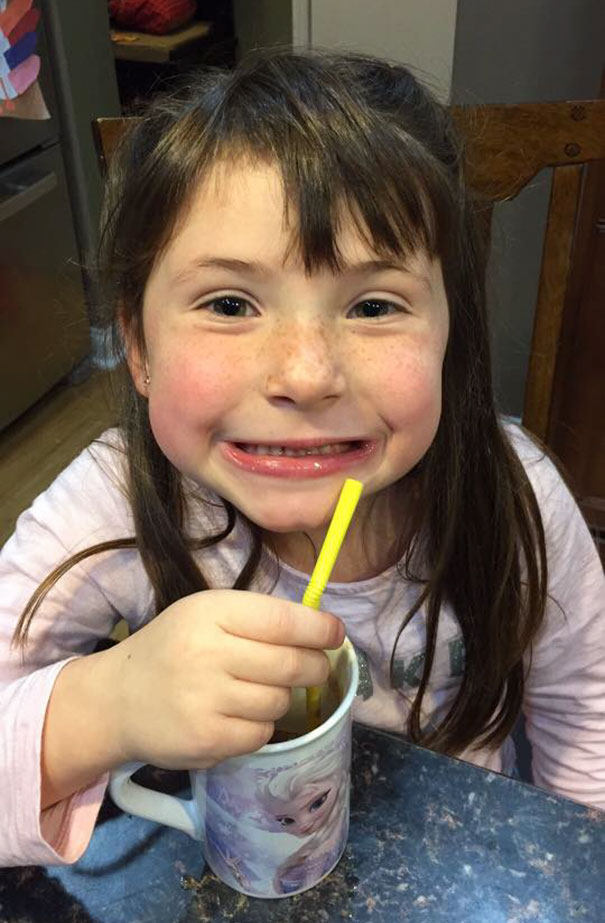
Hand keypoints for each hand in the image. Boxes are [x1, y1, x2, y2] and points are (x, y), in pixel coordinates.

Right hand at [107, 589, 344, 768]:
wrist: (118, 699)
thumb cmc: (174, 649)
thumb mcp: (206, 614)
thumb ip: (257, 618)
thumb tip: (323, 630)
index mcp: (210, 613)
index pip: (282, 621)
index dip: (319, 629)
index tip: (336, 634)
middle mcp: (207, 654)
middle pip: (290, 664)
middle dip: (315, 667)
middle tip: (315, 667)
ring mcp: (205, 700)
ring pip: (280, 702)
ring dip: (282, 697)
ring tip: (258, 690)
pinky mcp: (206, 741)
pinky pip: (261, 733)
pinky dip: (260, 726)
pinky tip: (237, 715)